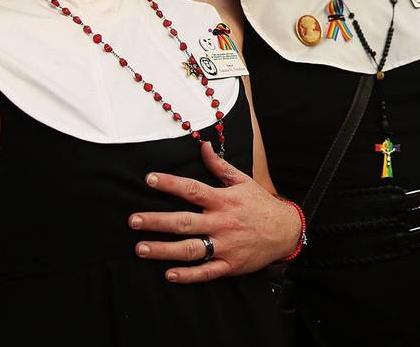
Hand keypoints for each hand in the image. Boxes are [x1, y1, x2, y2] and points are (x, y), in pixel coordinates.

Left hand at [129, 142, 300, 281]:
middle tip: (133, 221)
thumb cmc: (261, 205)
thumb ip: (220, 166)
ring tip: (141, 248)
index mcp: (223, 200)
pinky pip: (206, 272)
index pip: (192, 190)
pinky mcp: (229, 265)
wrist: (286, 231)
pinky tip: (169, 274)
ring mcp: (225, 245)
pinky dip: (188, 275)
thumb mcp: (243, 181)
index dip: (170, 184)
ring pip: (190, 249)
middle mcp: (222, 223)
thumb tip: (204, 145)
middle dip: (157, 221)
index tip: (149, 179)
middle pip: (184, 222)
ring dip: (164, 250)